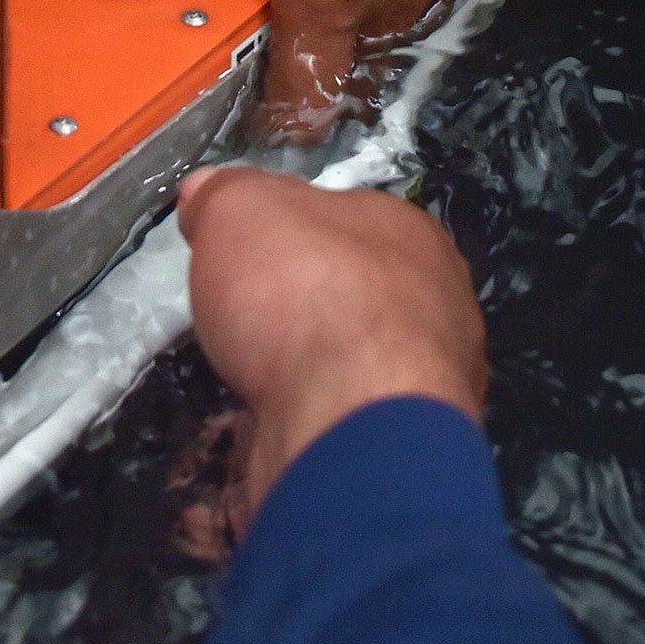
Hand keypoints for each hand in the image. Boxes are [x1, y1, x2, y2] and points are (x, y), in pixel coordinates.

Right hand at [178, 166, 484, 512]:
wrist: (348, 420)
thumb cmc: (302, 292)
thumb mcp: (239, 209)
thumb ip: (224, 195)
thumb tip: (207, 192)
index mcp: (409, 234)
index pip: (345, 221)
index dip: (287, 236)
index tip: (243, 258)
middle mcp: (437, 306)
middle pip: (354, 296)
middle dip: (302, 311)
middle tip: (247, 322)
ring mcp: (431, 385)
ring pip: (357, 370)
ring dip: (310, 377)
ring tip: (254, 384)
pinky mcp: (406, 450)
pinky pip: (349, 429)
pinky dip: (311, 429)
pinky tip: (272, 432)